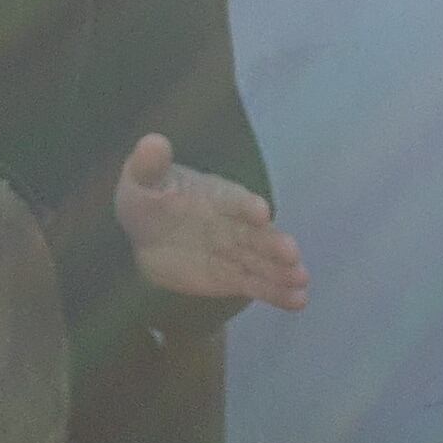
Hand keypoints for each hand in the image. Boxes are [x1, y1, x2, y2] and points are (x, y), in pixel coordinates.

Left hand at [114, 134, 308, 311]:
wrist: (147, 234)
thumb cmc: (148, 199)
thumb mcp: (141, 180)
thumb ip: (148, 165)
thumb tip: (153, 142)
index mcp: (215, 195)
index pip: (233, 200)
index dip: (245, 205)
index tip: (260, 212)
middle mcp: (234, 222)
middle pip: (256, 233)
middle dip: (273, 243)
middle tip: (291, 253)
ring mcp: (236, 251)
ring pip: (263, 261)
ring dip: (282, 271)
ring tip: (301, 281)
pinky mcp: (233, 277)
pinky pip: (257, 284)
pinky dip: (277, 292)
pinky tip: (298, 300)